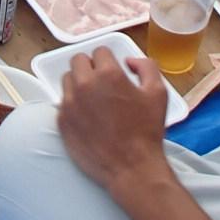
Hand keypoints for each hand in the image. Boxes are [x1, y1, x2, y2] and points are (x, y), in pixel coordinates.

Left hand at [56, 49, 170, 192]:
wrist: (131, 168)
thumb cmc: (146, 132)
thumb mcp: (158, 93)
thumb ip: (146, 67)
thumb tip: (130, 61)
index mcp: (108, 74)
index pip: (99, 51)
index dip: (108, 60)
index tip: (112, 70)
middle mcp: (85, 85)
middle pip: (78, 61)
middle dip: (90, 67)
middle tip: (101, 82)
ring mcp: (70, 103)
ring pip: (67, 80)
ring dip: (78, 83)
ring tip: (93, 98)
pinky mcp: (62, 121)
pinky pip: (62, 102)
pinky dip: (73, 104)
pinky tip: (87, 115)